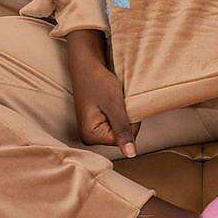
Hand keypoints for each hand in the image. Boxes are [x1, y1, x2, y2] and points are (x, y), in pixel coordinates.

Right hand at [65, 29, 140, 155]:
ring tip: (112, 98)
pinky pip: (117, 120)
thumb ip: (122, 130)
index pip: (124, 138)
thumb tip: (131, 154)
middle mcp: (90, 136)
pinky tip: (111, 99)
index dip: (129, 120)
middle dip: (125, 117)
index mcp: (90, 136)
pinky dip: (119, 109)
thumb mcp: (114, 105)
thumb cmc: (97, 80)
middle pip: (122, 134)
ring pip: (121, 127)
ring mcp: (93, 129)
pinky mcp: (97, 120)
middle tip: (115, 100)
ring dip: (123, 112)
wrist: (87, 62)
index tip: (119, 104)